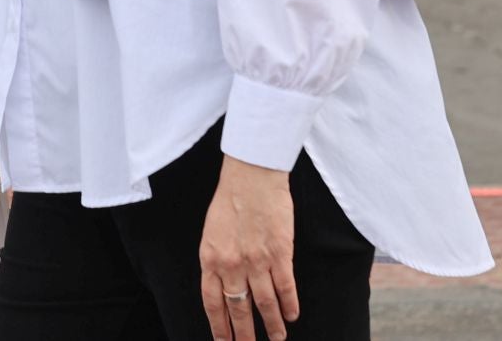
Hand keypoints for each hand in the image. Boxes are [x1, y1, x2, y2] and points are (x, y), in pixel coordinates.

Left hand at [199, 156, 298, 340]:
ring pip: (265, 303)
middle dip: (245, 334)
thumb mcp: (211, 232)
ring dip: (273, 325)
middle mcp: (231, 265)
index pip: (213, 303)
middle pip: (238, 309)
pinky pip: (286, 287)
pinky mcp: (280, 253)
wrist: (251, 176)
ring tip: (277, 338)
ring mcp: (256, 261)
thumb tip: (223, 286)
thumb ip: (216, 259)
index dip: (219, 326)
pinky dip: (289, 305)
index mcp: (210, 258)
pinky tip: (292, 316)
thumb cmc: (230, 200)